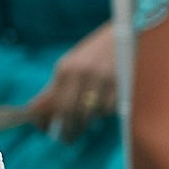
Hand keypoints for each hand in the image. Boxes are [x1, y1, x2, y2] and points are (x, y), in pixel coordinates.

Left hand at [24, 24, 115, 140]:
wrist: (129, 30)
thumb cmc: (97, 51)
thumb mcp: (74, 63)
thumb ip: (58, 86)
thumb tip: (39, 111)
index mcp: (66, 68)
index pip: (52, 102)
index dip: (47, 120)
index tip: (46, 130)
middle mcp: (82, 73)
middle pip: (70, 112)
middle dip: (68, 128)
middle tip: (67, 138)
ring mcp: (103, 78)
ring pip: (91, 113)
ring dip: (89, 120)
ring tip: (88, 119)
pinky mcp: (123, 83)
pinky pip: (110, 109)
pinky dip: (106, 112)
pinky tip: (106, 104)